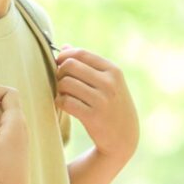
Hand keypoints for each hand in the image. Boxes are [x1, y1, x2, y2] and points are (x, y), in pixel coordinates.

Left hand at [55, 46, 138, 163]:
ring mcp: (101, 100)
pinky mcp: (92, 117)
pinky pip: (65, 101)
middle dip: (60, 72)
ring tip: (64, 94)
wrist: (124, 137)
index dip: (64, 56)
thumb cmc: (112, 105)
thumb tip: (65, 46)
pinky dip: (60, 102)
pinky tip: (64, 105)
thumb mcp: (108, 82)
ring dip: (59, 89)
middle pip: (70, 66)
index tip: (59, 64)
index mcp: (113, 70)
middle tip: (61, 82)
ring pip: (65, 83)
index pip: (80, 54)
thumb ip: (87, 63)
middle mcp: (109, 83)